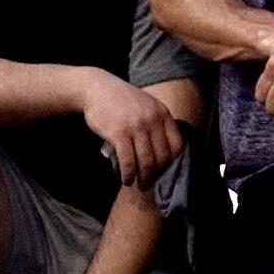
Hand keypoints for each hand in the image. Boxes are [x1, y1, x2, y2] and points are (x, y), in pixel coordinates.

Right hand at [79, 72, 181, 186]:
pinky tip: (126, 179)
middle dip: (156, 175)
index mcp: (162, 113)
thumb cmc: (121, 101)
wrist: (96, 88)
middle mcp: (152, 119)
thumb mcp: (146, 106)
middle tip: (148, 183)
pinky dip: (128, 174)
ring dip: (143, 178)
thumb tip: (163, 155)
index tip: (161, 171)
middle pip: (162, 157)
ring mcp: (136, 126)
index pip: (177, 145)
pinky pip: (128, 161)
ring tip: (137, 184)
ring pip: (146, 162)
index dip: (171, 163)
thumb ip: (157, 124)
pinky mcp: (119, 133)